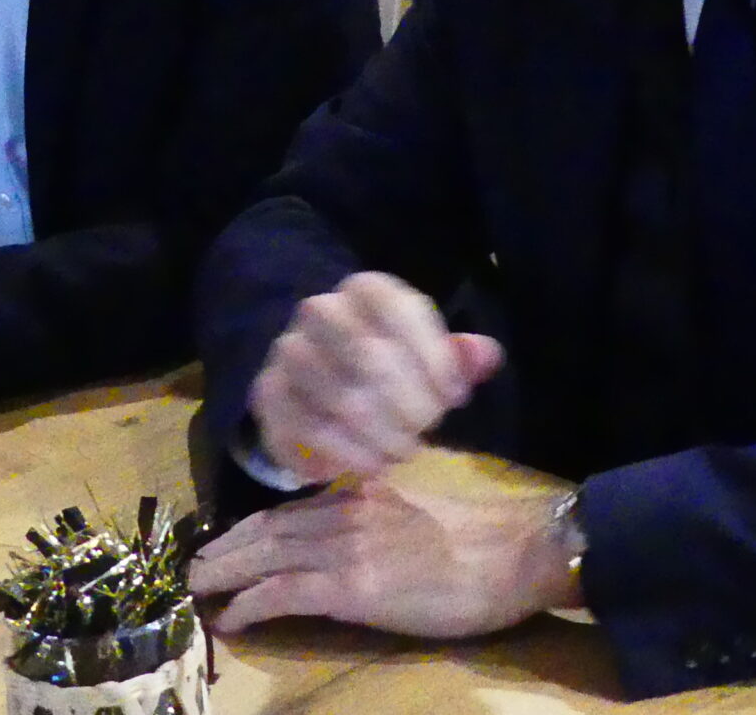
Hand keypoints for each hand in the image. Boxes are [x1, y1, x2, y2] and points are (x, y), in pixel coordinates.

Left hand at [191, 475, 579, 637]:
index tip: (229, 543)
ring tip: (200, 589)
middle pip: (267, 528)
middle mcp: (344, 511)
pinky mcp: (350, 586)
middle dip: (226, 548)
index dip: (253, 528)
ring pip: (266, 555)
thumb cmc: (479, 539)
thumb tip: (360, 530)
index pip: (291, 508)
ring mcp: (345, 547)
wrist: (509, 554)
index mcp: (361, 492)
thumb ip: (380, 512)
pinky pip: (284, 593)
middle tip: (196, 567)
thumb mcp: (418, 510)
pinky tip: (232, 618)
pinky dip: (252, 604)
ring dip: (226, 573)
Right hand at [248, 272, 504, 481]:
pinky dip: (350, 454)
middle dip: (411, 405)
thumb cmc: (385, 370)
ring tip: (403, 451)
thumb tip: (487, 355)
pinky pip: (312, 429)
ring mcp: (289, 351)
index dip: (437, 359)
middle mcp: (321, 310)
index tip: (456, 398)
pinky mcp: (269, 395)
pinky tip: (372, 465)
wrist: (313, 389)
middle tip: (427, 430)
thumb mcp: (426, 357)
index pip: (403, 310)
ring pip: (343, 398)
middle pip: (372, 356)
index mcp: (365, 290)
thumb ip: (459, 357)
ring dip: (383, 435)